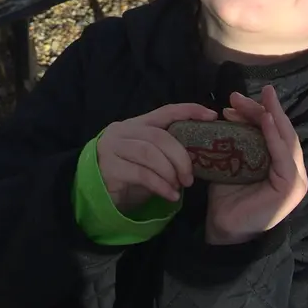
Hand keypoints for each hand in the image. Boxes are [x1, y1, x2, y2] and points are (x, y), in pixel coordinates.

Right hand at [96, 102, 216, 212]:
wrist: (95, 193)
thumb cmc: (128, 173)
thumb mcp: (149, 158)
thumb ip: (166, 150)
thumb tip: (199, 153)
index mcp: (137, 124)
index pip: (166, 111)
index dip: (189, 111)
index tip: (212, 116)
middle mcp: (123, 131)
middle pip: (159, 136)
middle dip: (180, 156)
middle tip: (190, 177)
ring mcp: (113, 148)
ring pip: (150, 153)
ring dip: (169, 171)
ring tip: (179, 187)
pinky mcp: (109, 168)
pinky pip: (141, 174)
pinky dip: (160, 185)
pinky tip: (170, 196)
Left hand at [204, 86, 307, 245]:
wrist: (224, 229)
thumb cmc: (227, 199)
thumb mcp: (232, 163)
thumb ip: (236, 142)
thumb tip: (227, 113)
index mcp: (281, 165)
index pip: (273, 132)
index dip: (257, 112)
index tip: (234, 99)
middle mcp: (292, 170)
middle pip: (280, 132)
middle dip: (262, 109)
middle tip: (238, 96)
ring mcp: (296, 179)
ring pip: (285, 138)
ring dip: (270, 116)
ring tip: (257, 99)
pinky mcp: (291, 186)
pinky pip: (283, 155)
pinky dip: (274, 135)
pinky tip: (265, 119)